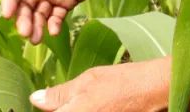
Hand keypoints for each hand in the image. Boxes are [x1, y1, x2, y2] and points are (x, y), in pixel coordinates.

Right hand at [0, 0, 121, 43]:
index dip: (11, 0)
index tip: (7, 16)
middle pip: (27, 3)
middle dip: (25, 18)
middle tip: (26, 33)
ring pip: (39, 12)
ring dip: (36, 25)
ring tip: (36, 39)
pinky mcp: (66, 2)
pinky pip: (56, 15)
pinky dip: (53, 24)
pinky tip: (54, 31)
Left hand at [28, 59, 168, 110]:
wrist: (154, 91)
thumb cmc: (121, 82)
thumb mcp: (87, 80)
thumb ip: (59, 94)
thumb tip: (35, 98)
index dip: (47, 108)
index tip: (41, 104)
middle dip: (60, 109)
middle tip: (68, 101)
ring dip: (74, 109)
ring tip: (88, 101)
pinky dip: (87, 111)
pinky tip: (95, 106)